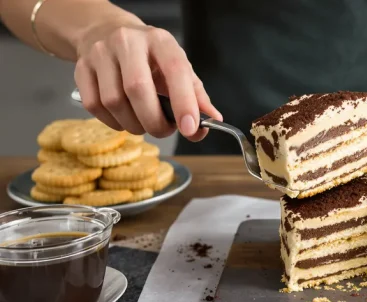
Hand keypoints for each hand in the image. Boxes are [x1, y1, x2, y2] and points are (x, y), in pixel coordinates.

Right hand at [74, 22, 221, 140]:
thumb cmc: (149, 57)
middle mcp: (128, 42)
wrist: (106, 33)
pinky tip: (124, 119)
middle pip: (138, 89)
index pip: (175, 70)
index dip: (184, 102)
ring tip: (144, 124)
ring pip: (113, 101)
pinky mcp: (80, 68)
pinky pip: (94, 106)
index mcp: (160, 41)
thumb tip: (213, 121)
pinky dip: (113, 122)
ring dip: (133, 125)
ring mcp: (100, 53)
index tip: (190, 128)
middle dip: (154, 121)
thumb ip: (196, 96)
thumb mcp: (178, 68)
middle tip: (164, 131)